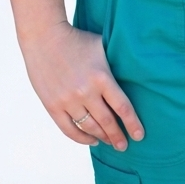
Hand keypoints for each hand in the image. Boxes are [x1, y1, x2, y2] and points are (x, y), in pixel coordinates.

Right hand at [19, 21, 144, 150]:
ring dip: (102, 137)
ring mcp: (68, 101)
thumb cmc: (77, 39)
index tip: (139, 135)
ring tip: (110, 142)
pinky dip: (82, 138)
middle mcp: (86, 92)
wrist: (45, 37)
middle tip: (125, 146)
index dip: (132, 124)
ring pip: (89, 128)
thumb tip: (135, 74)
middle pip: (107, 122)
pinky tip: (92, 140)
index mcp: (101, 77)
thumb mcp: (101, 46)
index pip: (122, 107)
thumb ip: (114, 64)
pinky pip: (69, 129)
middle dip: (118, 136)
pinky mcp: (53, 106)